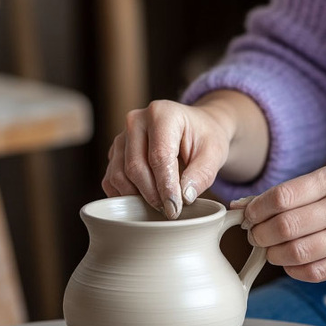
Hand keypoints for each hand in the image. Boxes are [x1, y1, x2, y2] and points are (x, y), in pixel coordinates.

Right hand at [102, 99, 233, 217]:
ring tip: (161, 206)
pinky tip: (143, 201)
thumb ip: (202, 175)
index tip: (175, 209)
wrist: (195, 129)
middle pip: (135, 167)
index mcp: (162, 114)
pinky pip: (111, 180)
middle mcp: (136, 121)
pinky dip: (124, 196)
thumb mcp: (214, 153)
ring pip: (119, 175)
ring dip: (137, 197)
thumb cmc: (204, 139)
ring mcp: (121, 137)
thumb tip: (184, 197)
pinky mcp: (115, 153)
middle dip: (152, 195)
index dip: (166, 186)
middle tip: (171, 212)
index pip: (159, 156)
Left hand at [234, 164, 325, 281]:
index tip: (248, 215)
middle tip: (255, 236)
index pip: (282, 196)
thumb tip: (251, 203)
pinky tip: (291, 264)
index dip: (256, 209)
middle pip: (284, 226)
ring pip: (297, 252)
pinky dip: (295, 271)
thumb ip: (304, 189)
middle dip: (260, 234)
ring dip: (274, 255)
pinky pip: (317, 272)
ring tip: (271, 251)